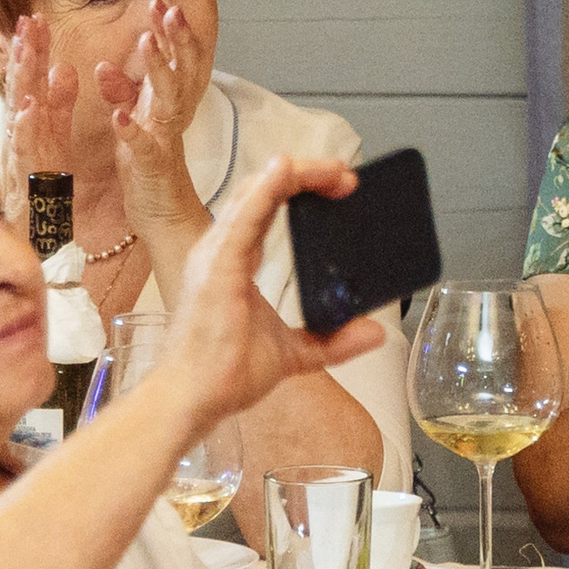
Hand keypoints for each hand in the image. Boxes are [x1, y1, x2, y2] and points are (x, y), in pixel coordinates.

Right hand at [0, 15, 76, 233]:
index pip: (30, 77)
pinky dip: (25, 126)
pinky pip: (25, 147)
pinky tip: (29, 107)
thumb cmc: (43, 179)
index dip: (31, 47)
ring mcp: (19, 149)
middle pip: (20, 85)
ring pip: (17, 109)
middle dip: (23, 53)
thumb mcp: (56, 134)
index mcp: (31, 118)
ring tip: (26, 52)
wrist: (36, 226)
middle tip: (27, 21)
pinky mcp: (25, 172)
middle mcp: (20, 130)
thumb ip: (60, 103)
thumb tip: (63, 68)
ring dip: (21, 81)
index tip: (34, 17)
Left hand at [96, 0, 210, 235]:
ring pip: (168, 99)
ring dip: (158, 70)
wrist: (164, 216)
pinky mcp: (152, 166)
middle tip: (170, 9)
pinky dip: (133, 130)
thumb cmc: (147, 168)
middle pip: (181, 70)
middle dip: (176, 39)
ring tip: (147, 44)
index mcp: (164, 105)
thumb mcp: (135, 122)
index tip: (161, 3)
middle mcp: (170, 117)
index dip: (169, 32)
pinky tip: (120, 115)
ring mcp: (164, 139)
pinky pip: (145, 146)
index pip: (173, 60)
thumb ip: (122, 93)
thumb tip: (104, 66)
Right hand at [156, 156, 384, 432]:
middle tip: (346, 176)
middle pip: (262, 190)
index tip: (341, 188)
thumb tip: (375, 332)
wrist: (193, 399)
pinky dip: (265, 192)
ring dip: (295, 176)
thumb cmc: (225, 373)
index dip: (300, 189)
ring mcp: (216, 256)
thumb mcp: (293, 353)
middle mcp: (222, 249)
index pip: (267, 207)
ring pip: (255, 194)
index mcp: (234, 260)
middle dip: (306, 176)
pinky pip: (243, 220)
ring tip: (333, 169)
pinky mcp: (218, 269)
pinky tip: (286, 171)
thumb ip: (332, 340)